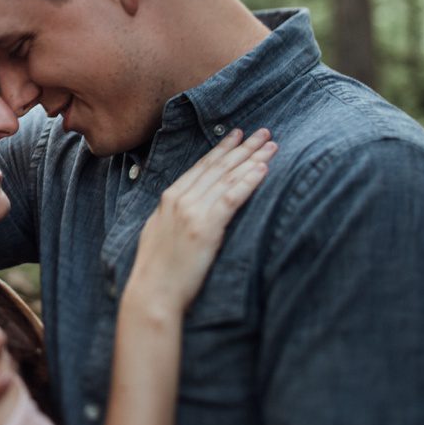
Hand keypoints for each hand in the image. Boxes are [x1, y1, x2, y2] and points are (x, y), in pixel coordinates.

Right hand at [126, 128, 275, 315]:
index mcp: (168, 198)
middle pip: (218, 167)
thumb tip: (185, 209)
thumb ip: (173, 215)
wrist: (152, 293)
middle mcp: (180, 199)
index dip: (221, 149)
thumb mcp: (159, 233)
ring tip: (271, 146)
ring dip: (252, 159)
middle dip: (242, 147)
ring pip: (228, 177)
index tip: (236, 135)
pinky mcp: (205, 227)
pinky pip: (232, 197)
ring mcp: (192, 211)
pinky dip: (248, 181)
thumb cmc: (157, 271)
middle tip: (263, 132)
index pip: (201, 167)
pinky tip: (263, 169)